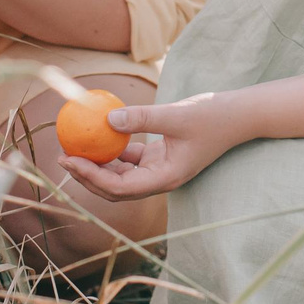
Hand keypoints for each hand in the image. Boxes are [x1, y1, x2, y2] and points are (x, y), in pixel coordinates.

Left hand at [59, 92, 252, 200]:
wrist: (240, 115)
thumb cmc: (213, 115)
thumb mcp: (177, 115)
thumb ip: (143, 118)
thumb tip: (108, 119)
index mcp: (166, 178)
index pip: (120, 188)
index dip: (92, 177)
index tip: (70, 160)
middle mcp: (161, 179)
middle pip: (115, 187)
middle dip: (88, 175)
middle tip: (63, 155)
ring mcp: (160, 168)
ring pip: (121, 174)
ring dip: (98, 163)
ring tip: (75, 146)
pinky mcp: (161, 155)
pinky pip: (131, 157)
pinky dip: (114, 149)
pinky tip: (100, 133)